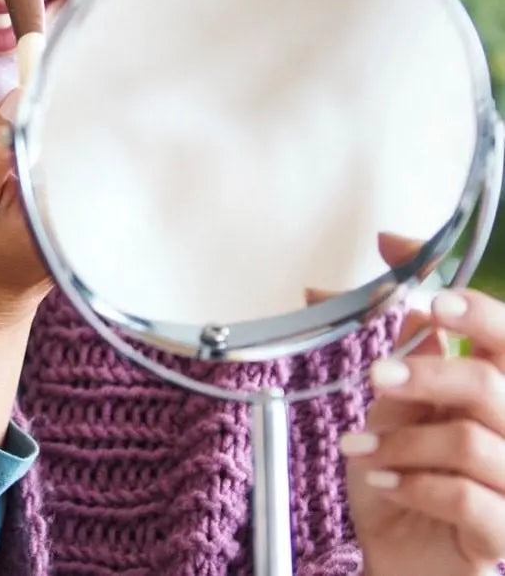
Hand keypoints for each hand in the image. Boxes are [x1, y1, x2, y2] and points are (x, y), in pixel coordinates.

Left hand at [342, 273, 504, 574]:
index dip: (480, 313)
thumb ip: (401, 361)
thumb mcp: (390, 409)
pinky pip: (464, 496)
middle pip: (488, 383)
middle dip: (425, 375)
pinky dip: (411, 484)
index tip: (434, 301)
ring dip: (400, 442)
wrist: (399, 553)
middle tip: (377, 376)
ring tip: (360, 448)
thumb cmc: (402, 474)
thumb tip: (388, 305)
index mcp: (497, 391)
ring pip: (467, 440)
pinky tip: (382, 482)